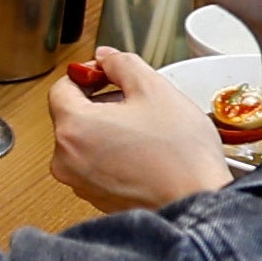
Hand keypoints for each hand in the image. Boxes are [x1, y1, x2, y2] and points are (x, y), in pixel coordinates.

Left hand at [47, 48, 232, 213]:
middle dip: (103, 103)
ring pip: (86, 141)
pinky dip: (115, 155)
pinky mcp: (97, 199)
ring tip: (146, 131)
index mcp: (72, 128)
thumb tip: (106, 57)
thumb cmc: (180, 155)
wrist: (199, 203)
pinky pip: (97, 166)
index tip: (110, 74)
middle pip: (73, 115)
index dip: (89, 75)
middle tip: (137, 103)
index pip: (62, 87)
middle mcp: (66, 160)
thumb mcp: (154, 89)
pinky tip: (145, 154)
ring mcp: (80, 183)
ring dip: (110, 129)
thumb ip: (122, 63)